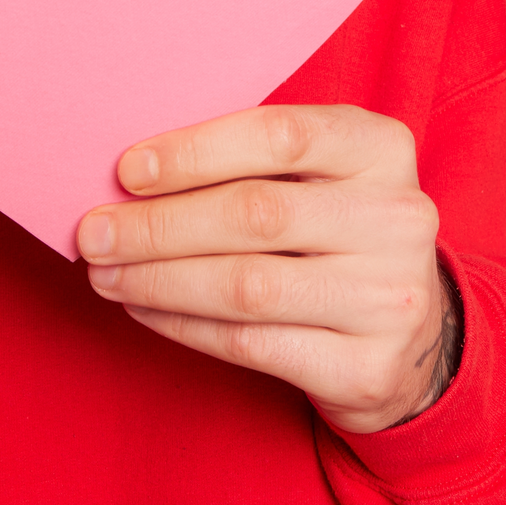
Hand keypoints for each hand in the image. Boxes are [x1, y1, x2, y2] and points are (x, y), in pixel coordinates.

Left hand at [77, 104, 456, 434]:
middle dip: (159, 225)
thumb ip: (249, 164)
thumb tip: (130, 174)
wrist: (413, 335)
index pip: (281, 136)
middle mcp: (398, 219)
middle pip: (256, 214)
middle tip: (92, 232)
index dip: (195, 152)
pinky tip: (144, 310)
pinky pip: (251, 345)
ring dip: (159, 279)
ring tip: (106, 273)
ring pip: (247, 286)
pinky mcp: (366, 368)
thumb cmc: (335, 235)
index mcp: (382, 150)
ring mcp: (389, 298)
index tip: (127, 171)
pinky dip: (184, 325)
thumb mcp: (320, 178)